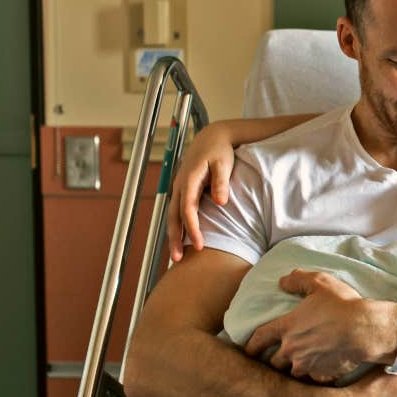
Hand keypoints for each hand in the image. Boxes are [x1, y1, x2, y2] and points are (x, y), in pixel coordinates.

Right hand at [166, 122, 237, 261]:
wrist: (212, 137)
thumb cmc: (220, 150)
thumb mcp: (224, 163)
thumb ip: (221, 182)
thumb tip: (221, 203)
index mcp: (189, 179)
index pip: (188, 208)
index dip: (192, 228)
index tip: (200, 244)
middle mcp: (180, 185)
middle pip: (174, 216)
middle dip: (175, 238)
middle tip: (178, 259)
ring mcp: (179, 188)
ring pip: (172, 216)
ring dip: (173, 235)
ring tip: (176, 257)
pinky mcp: (183, 190)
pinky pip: (177, 212)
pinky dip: (177, 227)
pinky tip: (181, 240)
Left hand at [245, 270, 396, 382]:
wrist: (365, 330)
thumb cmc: (342, 305)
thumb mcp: (320, 283)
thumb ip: (298, 280)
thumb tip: (283, 281)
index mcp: (287, 327)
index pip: (259, 339)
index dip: (251, 345)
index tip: (249, 350)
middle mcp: (292, 349)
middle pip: (274, 362)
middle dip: (276, 359)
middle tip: (280, 356)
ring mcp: (307, 365)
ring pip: (293, 372)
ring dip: (296, 367)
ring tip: (303, 362)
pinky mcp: (323, 375)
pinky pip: (314, 378)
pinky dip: (316, 374)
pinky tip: (323, 367)